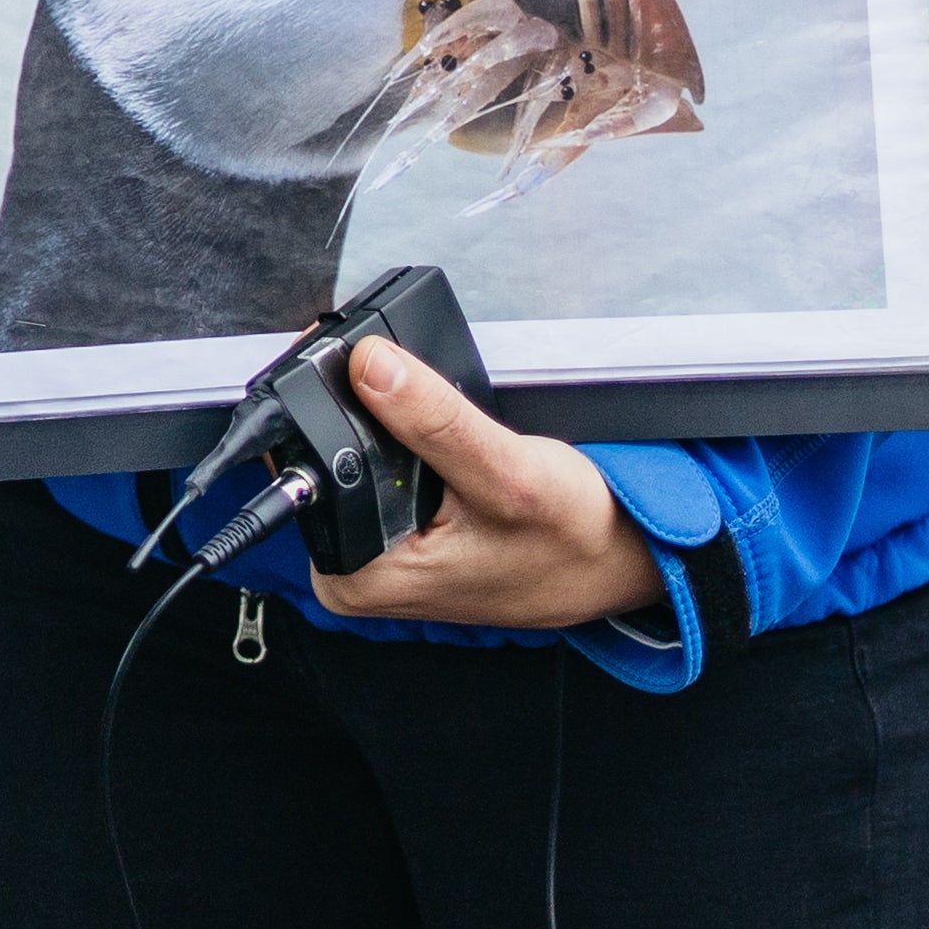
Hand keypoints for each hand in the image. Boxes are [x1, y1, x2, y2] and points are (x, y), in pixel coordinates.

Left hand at [298, 339, 664, 631]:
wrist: (624, 559)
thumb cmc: (576, 537)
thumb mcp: (509, 473)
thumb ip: (435, 422)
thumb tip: (369, 365)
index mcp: (361, 578)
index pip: (305, 472)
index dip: (319, 399)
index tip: (343, 349)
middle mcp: (359, 573)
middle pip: (323, 461)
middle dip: (354, 406)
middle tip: (397, 370)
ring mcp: (380, 554)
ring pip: (351, 458)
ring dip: (379, 416)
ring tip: (420, 395)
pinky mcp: (402, 533)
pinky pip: (377, 468)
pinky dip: (400, 435)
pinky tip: (431, 423)